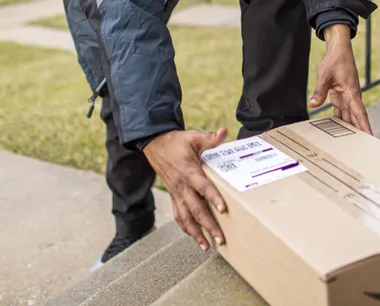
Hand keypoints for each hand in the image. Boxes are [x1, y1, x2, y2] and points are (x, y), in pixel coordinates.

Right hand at [142, 128, 228, 249]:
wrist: (156, 146)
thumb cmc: (177, 142)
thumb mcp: (193, 137)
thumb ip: (209, 138)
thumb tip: (223, 132)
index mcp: (189, 172)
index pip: (203, 187)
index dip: (213, 198)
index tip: (223, 209)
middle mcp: (182, 186)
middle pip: (197, 209)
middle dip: (209, 226)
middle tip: (221, 239)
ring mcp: (177, 194)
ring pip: (186, 218)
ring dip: (197, 233)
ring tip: (207, 246)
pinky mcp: (174, 197)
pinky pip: (179, 215)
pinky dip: (186, 228)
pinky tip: (195, 237)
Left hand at [308, 24, 371, 134]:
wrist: (339, 50)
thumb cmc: (335, 60)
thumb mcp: (324, 75)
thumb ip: (319, 91)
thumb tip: (312, 104)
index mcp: (351, 92)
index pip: (360, 113)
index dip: (365, 126)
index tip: (370, 137)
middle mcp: (352, 96)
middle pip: (356, 117)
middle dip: (360, 132)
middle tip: (364, 147)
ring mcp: (347, 96)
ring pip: (350, 115)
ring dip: (350, 127)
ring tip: (351, 143)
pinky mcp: (342, 95)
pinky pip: (342, 110)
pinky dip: (341, 120)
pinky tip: (339, 129)